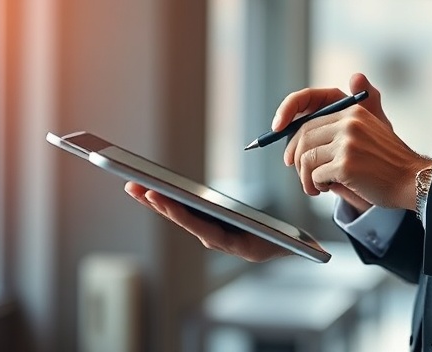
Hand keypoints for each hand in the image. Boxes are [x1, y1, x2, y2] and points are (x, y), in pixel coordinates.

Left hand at [123, 181, 291, 261]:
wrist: (286, 248)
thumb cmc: (288, 239)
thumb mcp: (288, 239)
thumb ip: (289, 239)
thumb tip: (299, 241)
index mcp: (235, 244)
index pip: (202, 229)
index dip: (180, 214)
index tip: (160, 198)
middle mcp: (218, 240)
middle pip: (184, 221)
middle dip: (159, 204)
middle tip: (135, 187)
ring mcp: (210, 232)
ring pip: (179, 216)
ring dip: (155, 200)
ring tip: (132, 184)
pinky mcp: (206, 223)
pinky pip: (183, 211)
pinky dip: (165, 199)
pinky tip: (147, 189)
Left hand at [275, 73, 431, 210]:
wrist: (412, 180)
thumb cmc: (388, 163)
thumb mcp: (367, 134)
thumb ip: (338, 132)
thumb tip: (299, 144)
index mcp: (353, 111)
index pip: (310, 120)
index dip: (294, 140)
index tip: (290, 156)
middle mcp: (349, 122)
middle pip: (303, 137)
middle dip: (297, 160)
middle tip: (301, 175)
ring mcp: (348, 143)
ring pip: (306, 158)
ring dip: (305, 177)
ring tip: (314, 187)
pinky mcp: (346, 164)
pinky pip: (316, 175)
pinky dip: (316, 185)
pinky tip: (327, 189)